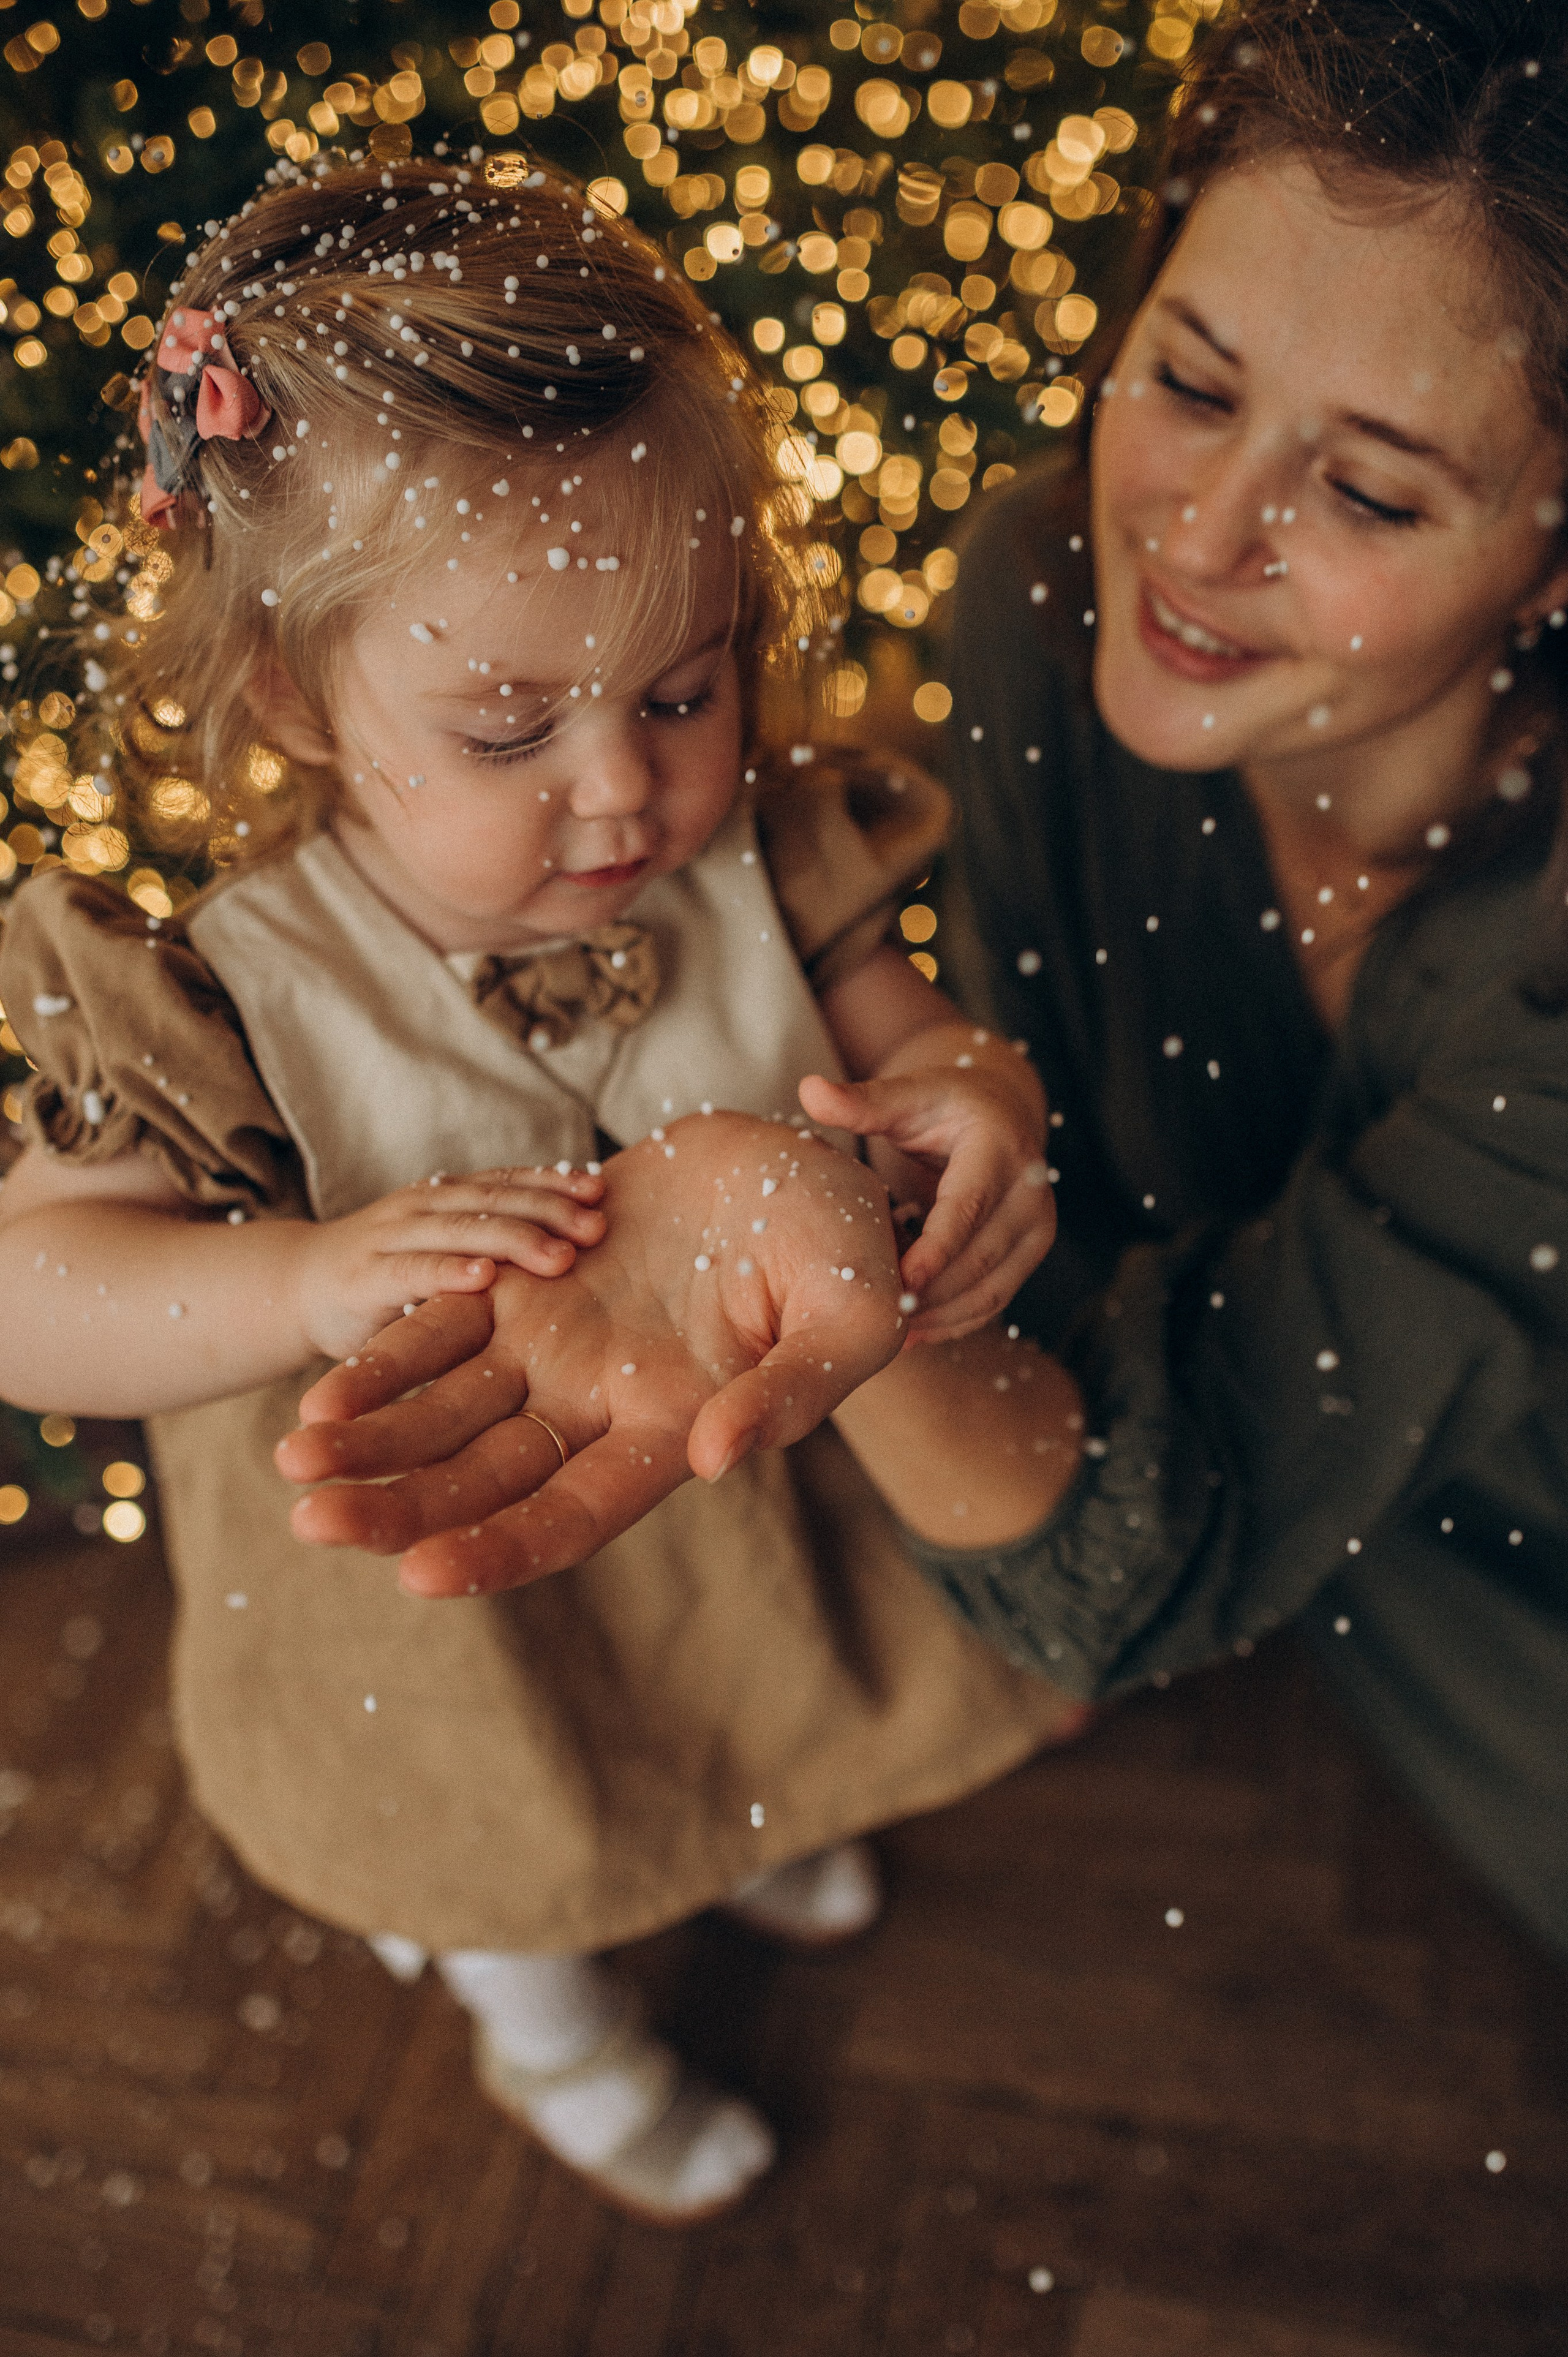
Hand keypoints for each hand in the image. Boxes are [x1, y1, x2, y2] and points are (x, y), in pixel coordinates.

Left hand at [275, 1113, 904, 1595]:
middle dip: (396, 1507)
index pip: (570, 1515)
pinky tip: (324, 1393)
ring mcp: (557, 1342)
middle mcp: (600, 1404)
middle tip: (308, 1519)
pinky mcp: (530, 1277)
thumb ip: (792, 1393)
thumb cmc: (854, 1246)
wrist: (806, 1155)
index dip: (497, 1550)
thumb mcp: (853, 1318)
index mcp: (670, 1431)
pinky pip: (443, 1322)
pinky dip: (388, 1358)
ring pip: (446, 1410)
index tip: (417, 1574)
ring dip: (371, 1439)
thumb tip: (712, 1459)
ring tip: (293, 1460)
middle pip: (482, 1479)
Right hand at [294, 1163, 605, 1362]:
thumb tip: (575, 1246)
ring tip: (561, 1255)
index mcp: (447, 1196)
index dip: (555, 1183)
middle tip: (599, 1226)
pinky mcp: (365, 1276)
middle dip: (551, 1210)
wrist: (297, 1287)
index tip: (603, 1191)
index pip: (508, 1181)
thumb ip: (491, 1243)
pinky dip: (449, 1271)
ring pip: (462, 1229)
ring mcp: (392, 1237)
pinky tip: (484, 1277)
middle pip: (496, 1200)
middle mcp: (423, 1205)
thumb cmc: (388, 1272)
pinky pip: (413, 1270)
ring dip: (514, 1239)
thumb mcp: (443, 1249)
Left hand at [798, 1035, 1052, 1343]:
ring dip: (939, 1316)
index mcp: (1000, 1150)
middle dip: (930, 1294)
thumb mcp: (906, 1095)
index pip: (968, 1209)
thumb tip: (809, 1089)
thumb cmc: (942, 1105)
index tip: (903, 1284)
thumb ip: (861, 1101)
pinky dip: (953, 1322)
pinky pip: (993, 1301)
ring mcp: (1036, 1228)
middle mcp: (1030, 1193)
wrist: (999, 1115)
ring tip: (886, 1333)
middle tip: (876, 1318)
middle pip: (980, 1259)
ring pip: (990, 1290)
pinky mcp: (1029, 1255)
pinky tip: (910, 1336)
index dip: (937, 1251)